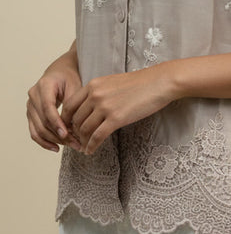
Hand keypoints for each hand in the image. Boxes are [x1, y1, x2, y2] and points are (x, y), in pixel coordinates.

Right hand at [27, 47, 82, 152]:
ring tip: (69, 146)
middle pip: (42, 121)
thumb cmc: (70, 77)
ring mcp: (30, 106)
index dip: (56, 122)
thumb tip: (72, 125)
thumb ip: (73, 103)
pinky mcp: (32, 114)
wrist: (61, 71)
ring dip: (53, 140)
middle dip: (58, 135)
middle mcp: (33, 96)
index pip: (48, 108)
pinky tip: (56, 148)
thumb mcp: (76, 85)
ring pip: (37, 129)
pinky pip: (34, 131)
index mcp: (44, 86)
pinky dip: (44, 141)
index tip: (67, 134)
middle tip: (74, 143)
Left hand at [61, 65, 175, 153]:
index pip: (69, 105)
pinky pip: (97, 137)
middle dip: (74, 133)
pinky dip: (91, 146)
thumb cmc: (141, 82)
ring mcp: (105, 107)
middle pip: (75, 119)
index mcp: (94, 84)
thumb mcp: (113, 82)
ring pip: (84, 130)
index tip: (70, 128)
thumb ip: (99, 92)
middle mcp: (96, 95)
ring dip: (83, 141)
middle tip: (77, 141)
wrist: (160, 82)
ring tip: (85, 147)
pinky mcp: (116, 118)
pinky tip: (91, 151)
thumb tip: (89, 108)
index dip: (66, 120)